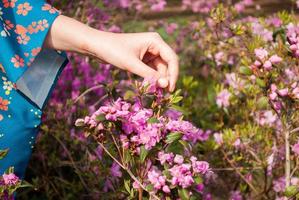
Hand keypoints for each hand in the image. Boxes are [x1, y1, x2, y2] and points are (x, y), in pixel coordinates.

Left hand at [45, 15, 178, 91]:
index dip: (174, 74)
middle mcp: (154, 45)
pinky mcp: (143, 59)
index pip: (172, 58)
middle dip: (165, 79)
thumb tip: (166, 85)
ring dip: (158, 80)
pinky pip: (152, 70)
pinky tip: (150, 88)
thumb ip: (150, 75)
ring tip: (155, 93)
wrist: (96, 46)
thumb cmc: (113, 51)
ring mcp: (149, 52)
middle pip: (167, 65)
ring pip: (160, 69)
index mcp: (155, 41)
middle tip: (163, 95)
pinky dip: (151, 79)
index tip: (170, 89)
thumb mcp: (132, 65)